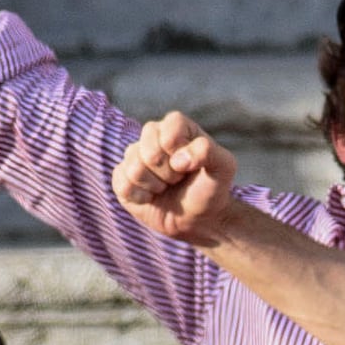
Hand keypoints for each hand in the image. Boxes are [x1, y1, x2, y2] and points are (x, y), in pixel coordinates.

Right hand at [111, 110, 239, 248]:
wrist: (197, 219)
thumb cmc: (210, 189)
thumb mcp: (223, 169)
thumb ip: (209, 152)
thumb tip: (178, 159)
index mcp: (176, 125)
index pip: (171, 126)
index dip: (180, 150)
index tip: (189, 165)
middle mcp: (152, 135)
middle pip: (150, 151)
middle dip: (168, 173)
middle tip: (178, 178)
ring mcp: (134, 155)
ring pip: (135, 169)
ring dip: (155, 186)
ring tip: (166, 187)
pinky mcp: (121, 177)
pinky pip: (123, 185)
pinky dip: (141, 197)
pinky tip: (151, 197)